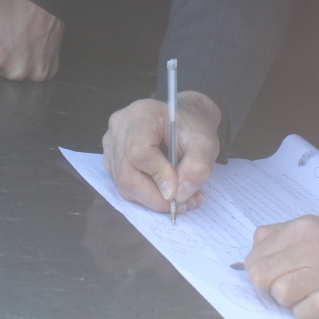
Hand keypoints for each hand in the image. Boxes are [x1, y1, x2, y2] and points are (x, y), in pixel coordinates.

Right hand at [103, 90, 221, 213]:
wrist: (185, 121)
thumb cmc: (193, 127)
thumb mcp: (206, 143)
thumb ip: (197, 168)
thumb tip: (179, 195)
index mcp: (142, 115)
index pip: (139, 151)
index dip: (158, 175)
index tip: (180, 190)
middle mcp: (120, 128)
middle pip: (127, 173)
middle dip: (156, 197)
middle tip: (184, 203)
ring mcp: (112, 145)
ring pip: (124, 184)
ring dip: (153, 199)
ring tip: (182, 197)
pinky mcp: (113, 160)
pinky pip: (124, 186)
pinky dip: (147, 196)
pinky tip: (167, 192)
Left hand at [245, 219, 318, 318]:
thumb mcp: (314, 227)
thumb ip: (281, 237)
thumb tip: (253, 254)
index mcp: (300, 229)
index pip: (254, 256)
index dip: (260, 272)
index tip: (276, 276)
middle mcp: (310, 247)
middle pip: (261, 276)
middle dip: (271, 288)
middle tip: (291, 287)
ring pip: (280, 294)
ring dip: (290, 301)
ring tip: (309, 294)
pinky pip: (304, 313)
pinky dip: (307, 314)